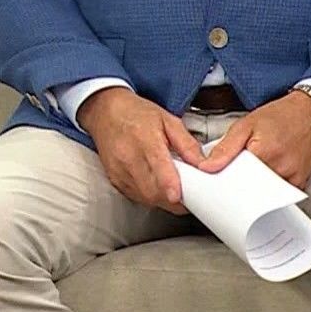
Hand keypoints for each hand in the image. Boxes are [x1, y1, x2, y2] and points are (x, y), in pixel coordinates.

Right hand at [78, 88, 207, 213]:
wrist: (105, 112)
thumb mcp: (168, 120)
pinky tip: (155, 184)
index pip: (157, 166)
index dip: (169, 184)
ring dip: (163, 199)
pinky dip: (150, 196)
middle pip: (152, 190)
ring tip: (171, 186)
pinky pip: (136, 197)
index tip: (178, 196)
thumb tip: (205, 165)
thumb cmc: (136, 113)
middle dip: (173, 198)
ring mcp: (119, 171)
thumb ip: (187, 144)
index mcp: (145, 139)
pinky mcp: (115, 180)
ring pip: (145, 198)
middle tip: (187, 193)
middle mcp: (129, 157)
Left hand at [198, 90, 310, 187]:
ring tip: (252, 173)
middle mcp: (280, 168)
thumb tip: (206, 167)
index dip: (225, 183)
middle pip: (250, 190)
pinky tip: (266, 176)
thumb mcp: (246, 124)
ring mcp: (292, 178)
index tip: (217, 183)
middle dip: (239, 187)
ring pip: (264, 195)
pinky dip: (269, 190)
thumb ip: (225, 147)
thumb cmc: (280, 115)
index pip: (236, 181)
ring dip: (254, 189)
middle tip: (234, 176)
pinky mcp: (300, 183)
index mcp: (263, 152)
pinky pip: (279, 196)